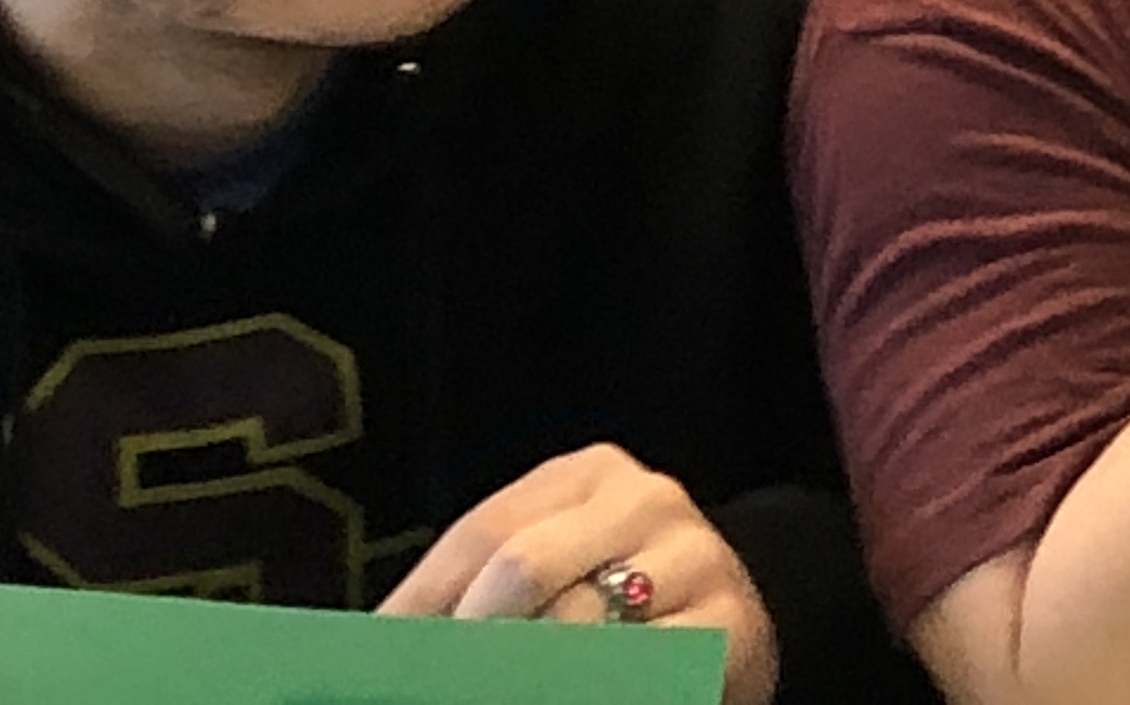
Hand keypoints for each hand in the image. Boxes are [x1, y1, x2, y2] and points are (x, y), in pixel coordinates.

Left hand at [377, 443, 778, 704]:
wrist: (734, 609)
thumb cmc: (608, 592)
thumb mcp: (546, 564)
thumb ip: (467, 594)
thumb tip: (369, 645)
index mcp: (588, 473)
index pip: (483, 532)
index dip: (422, 604)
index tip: (383, 663)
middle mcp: (646, 499)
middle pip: (525, 566)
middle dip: (468, 641)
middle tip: (444, 680)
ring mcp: (695, 558)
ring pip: (578, 626)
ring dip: (524, 674)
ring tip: (507, 683)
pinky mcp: (730, 624)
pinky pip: (639, 670)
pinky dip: (591, 688)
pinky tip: (574, 689)